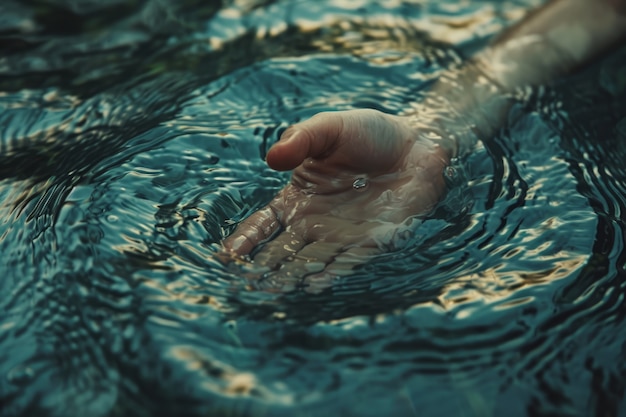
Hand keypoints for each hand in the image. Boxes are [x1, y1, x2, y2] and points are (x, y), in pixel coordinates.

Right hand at [222, 109, 450, 290]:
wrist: (415, 144)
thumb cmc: (368, 133)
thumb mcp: (329, 127)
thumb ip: (301, 139)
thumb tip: (273, 158)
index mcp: (298, 198)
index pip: (264, 225)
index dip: (245, 239)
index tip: (227, 256)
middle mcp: (315, 222)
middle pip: (282, 252)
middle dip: (263, 270)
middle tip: (244, 286)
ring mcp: (343, 235)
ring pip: (310, 262)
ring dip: (291, 278)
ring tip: (271, 292)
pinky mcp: (372, 241)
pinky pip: (348, 261)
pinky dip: (330, 274)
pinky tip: (313, 285)